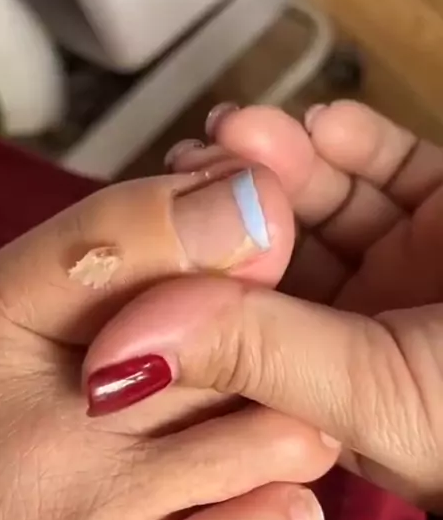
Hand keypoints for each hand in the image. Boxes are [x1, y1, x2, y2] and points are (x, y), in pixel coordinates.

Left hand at [101, 102, 442, 511]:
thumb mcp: (369, 390)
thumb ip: (253, 359)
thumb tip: (121, 352)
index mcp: (322, 394)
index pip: (236, 334)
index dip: (193, 283)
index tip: (150, 232)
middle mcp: (352, 333)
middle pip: (273, 260)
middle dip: (233, 209)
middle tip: (194, 161)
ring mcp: (398, 270)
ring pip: (324, 208)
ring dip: (283, 165)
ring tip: (246, 130)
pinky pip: (391, 169)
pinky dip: (356, 143)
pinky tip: (322, 126)